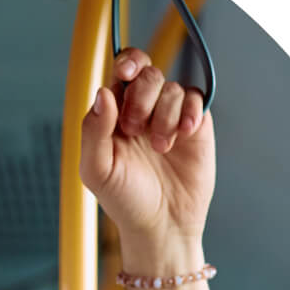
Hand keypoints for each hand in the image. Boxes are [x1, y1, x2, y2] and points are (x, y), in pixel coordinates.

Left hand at [79, 48, 215, 252]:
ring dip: (164, 115)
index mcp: (113, 117)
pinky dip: (189, 111)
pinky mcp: (194, 125)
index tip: (125, 74)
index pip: (119, 74)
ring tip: (161, 148)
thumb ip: (94, 131)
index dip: (125, 64)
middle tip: (136, 129)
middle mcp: (141, 111)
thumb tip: (103, 92)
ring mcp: (169, 116)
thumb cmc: (124, 200)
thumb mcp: (97, 170)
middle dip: (142, 96)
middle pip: (146, 73)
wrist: (162, 225)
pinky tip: (184, 133)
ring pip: (171, 87)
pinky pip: (195, 98)